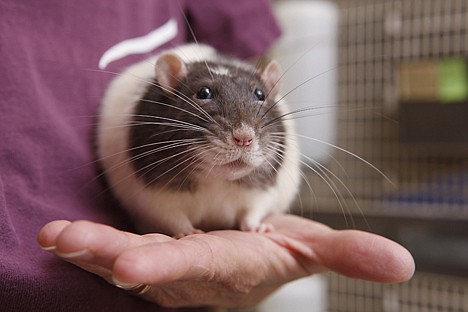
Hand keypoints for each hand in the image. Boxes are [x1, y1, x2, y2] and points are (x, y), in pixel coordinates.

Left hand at [37, 214, 413, 308]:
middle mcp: (189, 271)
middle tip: (70, 244)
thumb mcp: (310, 250)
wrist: (243, 268)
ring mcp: (164, 267)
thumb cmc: (273, 257)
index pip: (194, 266)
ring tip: (53, 236)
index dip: (163, 269)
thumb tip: (404, 263)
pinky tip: (57, 237)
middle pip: (148, 262)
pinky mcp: (148, 255)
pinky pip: (114, 249)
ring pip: (122, 256)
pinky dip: (84, 244)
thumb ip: (349, 255)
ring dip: (86, 247)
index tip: (128, 268)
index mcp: (226, 265)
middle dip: (109, 255)